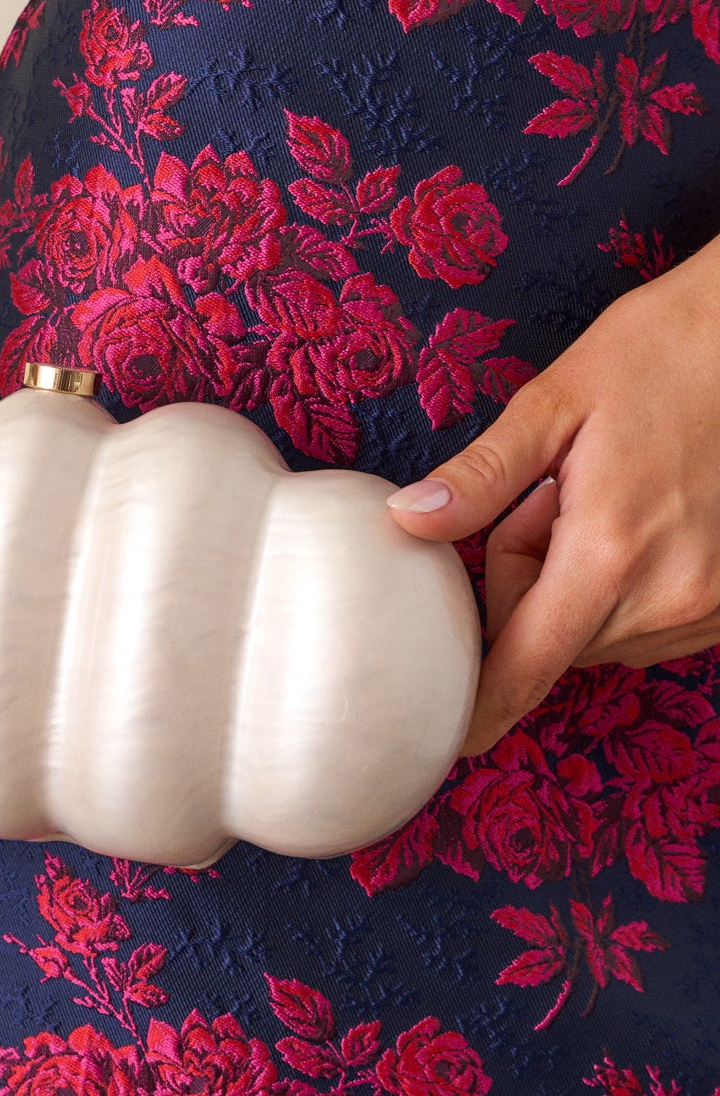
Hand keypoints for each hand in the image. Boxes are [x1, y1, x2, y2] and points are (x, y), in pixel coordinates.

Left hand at [386, 247, 719, 756]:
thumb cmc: (663, 352)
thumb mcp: (555, 404)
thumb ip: (480, 479)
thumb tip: (406, 523)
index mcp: (610, 552)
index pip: (524, 669)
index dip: (477, 713)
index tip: (441, 743)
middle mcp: (669, 594)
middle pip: (554, 644)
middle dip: (530, 587)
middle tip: (552, 501)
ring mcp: (710, 604)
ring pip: (602, 636)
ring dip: (583, 588)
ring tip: (609, 501)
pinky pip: (650, 625)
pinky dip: (630, 589)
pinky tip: (646, 521)